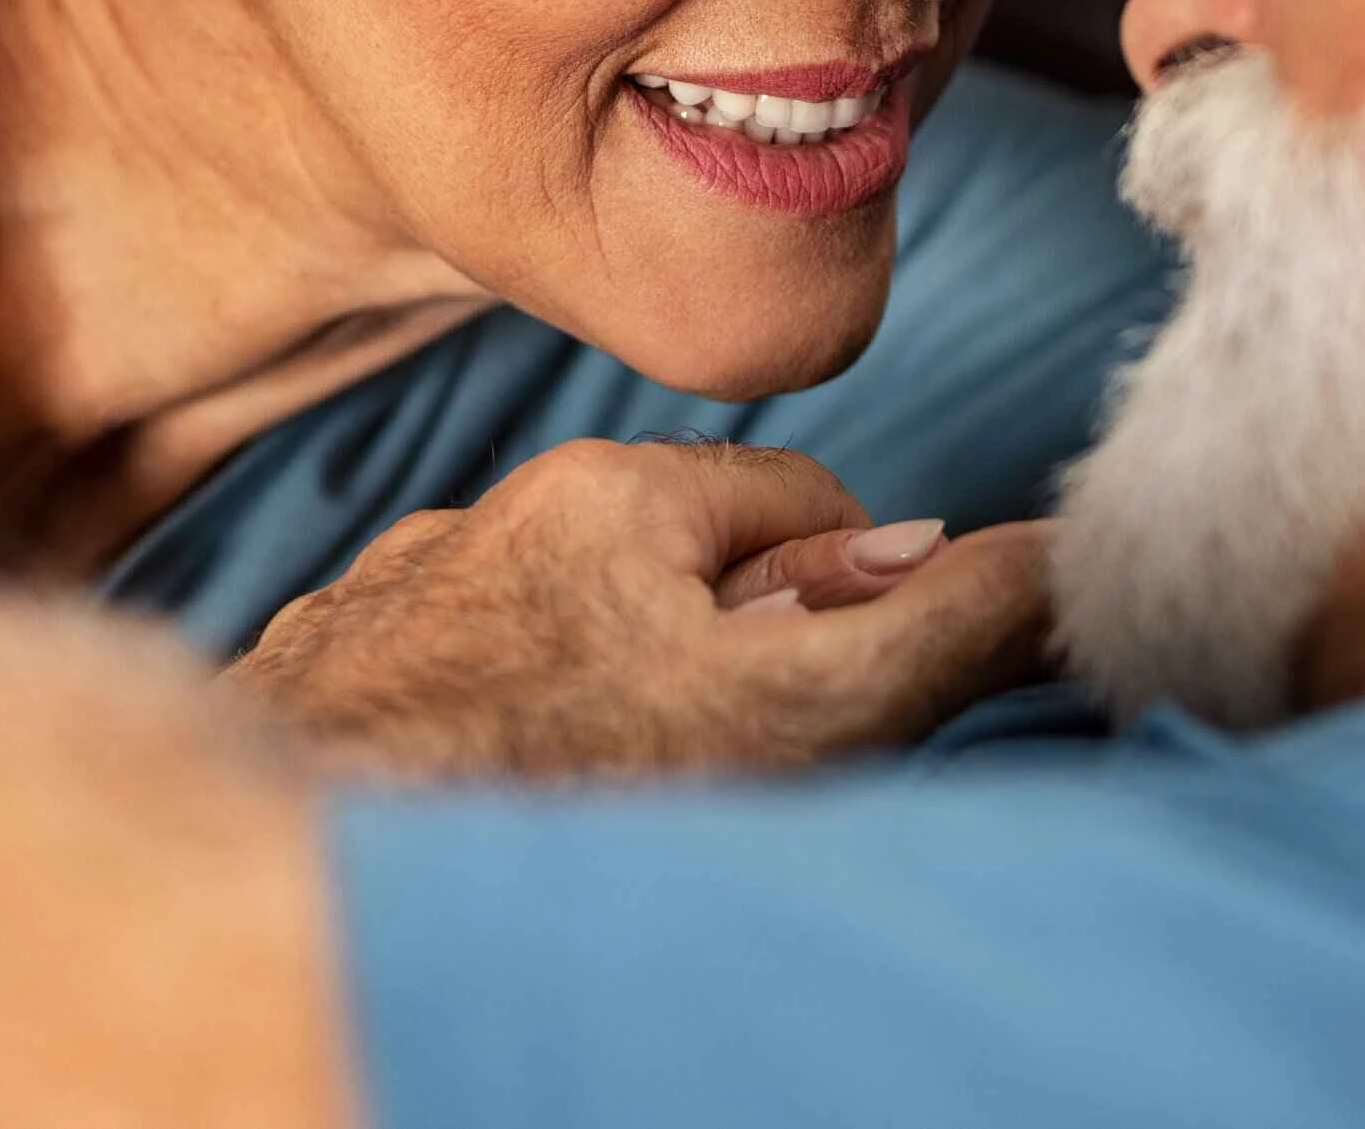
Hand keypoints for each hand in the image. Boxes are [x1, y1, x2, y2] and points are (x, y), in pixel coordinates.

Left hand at [226, 439, 1051, 779]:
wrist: (302, 872)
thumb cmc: (548, 783)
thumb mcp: (795, 707)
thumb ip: (934, 625)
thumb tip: (1062, 550)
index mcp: (608, 491)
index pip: (799, 503)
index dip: (854, 604)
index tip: (849, 701)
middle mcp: (481, 519)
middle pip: (667, 569)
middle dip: (722, 660)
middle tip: (734, 776)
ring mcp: (379, 607)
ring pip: (542, 635)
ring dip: (592, 706)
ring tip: (604, 809)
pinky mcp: (305, 693)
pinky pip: (428, 697)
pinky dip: (472, 747)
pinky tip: (483, 820)